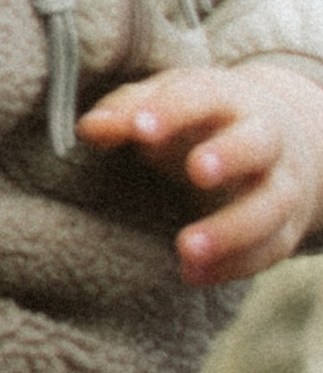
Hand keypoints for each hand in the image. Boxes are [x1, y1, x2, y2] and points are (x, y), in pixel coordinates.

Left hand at [78, 59, 322, 280]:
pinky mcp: (283, 228)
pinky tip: (192, 275)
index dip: (172, 111)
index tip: (141, 130)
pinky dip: (232, 266)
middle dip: (229, 155)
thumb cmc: (200, 118)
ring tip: (185, 248)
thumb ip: (127, 112)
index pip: (203, 97)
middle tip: (196, 173)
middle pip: (256, 144)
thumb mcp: (165, 103)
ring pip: (269, 206)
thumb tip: (90, 128)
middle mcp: (263, 139)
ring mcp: (279, 185)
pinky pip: (268, 249)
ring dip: (231, 230)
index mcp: (227, 99)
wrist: (274, 140)